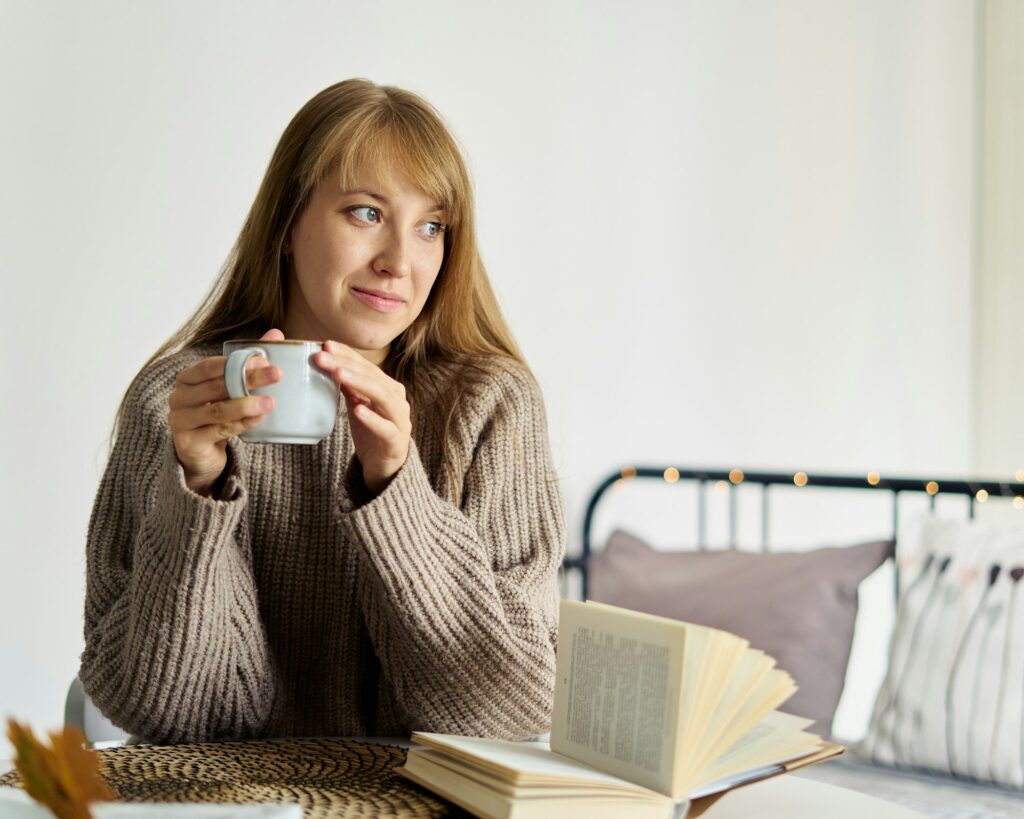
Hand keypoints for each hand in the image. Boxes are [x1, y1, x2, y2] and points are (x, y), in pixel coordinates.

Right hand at [168, 329, 284, 495]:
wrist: (201, 453)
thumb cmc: (216, 412)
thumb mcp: (230, 387)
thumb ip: (248, 361)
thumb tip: (275, 334)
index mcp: (187, 379)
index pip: (209, 366)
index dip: (236, 362)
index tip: (265, 360)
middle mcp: (179, 398)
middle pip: (216, 386)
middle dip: (248, 379)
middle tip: (277, 375)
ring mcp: (181, 421)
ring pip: (217, 410)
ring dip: (246, 404)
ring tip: (271, 402)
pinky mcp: (189, 442)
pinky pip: (219, 431)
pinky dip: (242, 424)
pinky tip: (260, 419)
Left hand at [315, 341, 411, 494]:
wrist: (386, 467)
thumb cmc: (371, 433)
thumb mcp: (358, 405)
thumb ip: (349, 387)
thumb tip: (329, 363)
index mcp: (389, 388)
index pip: (367, 366)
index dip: (347, 355)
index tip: (325, 345)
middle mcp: (397, 400)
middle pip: (373, 377)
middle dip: (347, 365)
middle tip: (322, 356)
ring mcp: (400, 420)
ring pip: (382, 397)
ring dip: (360, 383)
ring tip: (338, 374)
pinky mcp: (396, 441)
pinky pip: (386, 428)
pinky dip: (372, 418)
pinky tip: (357, 410)